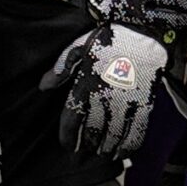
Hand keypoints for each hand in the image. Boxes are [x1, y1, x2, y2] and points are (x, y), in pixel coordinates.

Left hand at [43, 22, 174, 158]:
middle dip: (87, 146)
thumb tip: (43, 86)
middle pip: (92, 133)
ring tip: (102, 153)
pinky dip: (128, 146)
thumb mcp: (78, 48)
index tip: (67, 145)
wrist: (141, 33)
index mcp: (85, 84)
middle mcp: (104, 97)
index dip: (67, 137)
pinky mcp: (143, 104)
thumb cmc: (107, 40)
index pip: (71, 120)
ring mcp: (125, 102)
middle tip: (85, 151)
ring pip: (113, 137)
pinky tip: (122, 152)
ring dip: (106, 149)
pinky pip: (136, 132)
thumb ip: (60, 69)